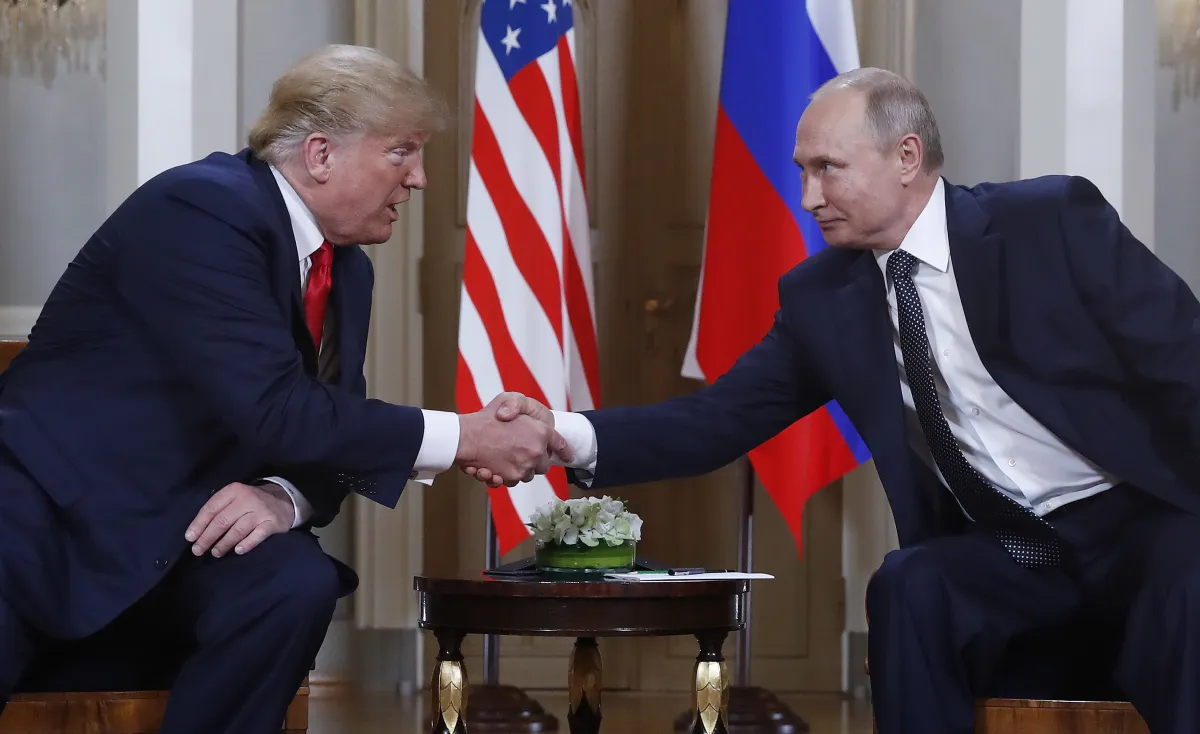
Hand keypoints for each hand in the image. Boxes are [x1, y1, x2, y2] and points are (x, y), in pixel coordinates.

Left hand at [185, 481, 293, 557]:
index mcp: (234, 491)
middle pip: (222, 521)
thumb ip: (219, 508)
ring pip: (237, 530)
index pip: (211, 508)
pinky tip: (238, 551)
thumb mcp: (235, 497)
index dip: (198, 524)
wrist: (284, 501)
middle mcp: (247, 499)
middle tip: (198, 551)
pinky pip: (257, 536)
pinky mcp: (272, 523)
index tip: (190, 538)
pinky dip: (246, 544)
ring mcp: (261, 511)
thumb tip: (197, 530)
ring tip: (215, 553)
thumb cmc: (251, 502)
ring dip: (223, 544)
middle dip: (207, 537)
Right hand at [456, 392, 571, 486]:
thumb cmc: (486, 418)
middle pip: (544, 464)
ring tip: (505, 459)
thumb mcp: (507, 398)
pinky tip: (494, 468)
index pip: (559, 444)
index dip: (564, 450)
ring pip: (529, 474)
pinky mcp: (511, 478)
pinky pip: (513, 481)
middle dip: (536, 460)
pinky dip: (505, 477)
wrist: (465, 438)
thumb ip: (520, 406)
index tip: (568, 455)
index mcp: (541, 432)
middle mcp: (536, 452)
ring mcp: (525, 467)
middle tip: (522, 452)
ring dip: (520, 469)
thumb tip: (526, 421)